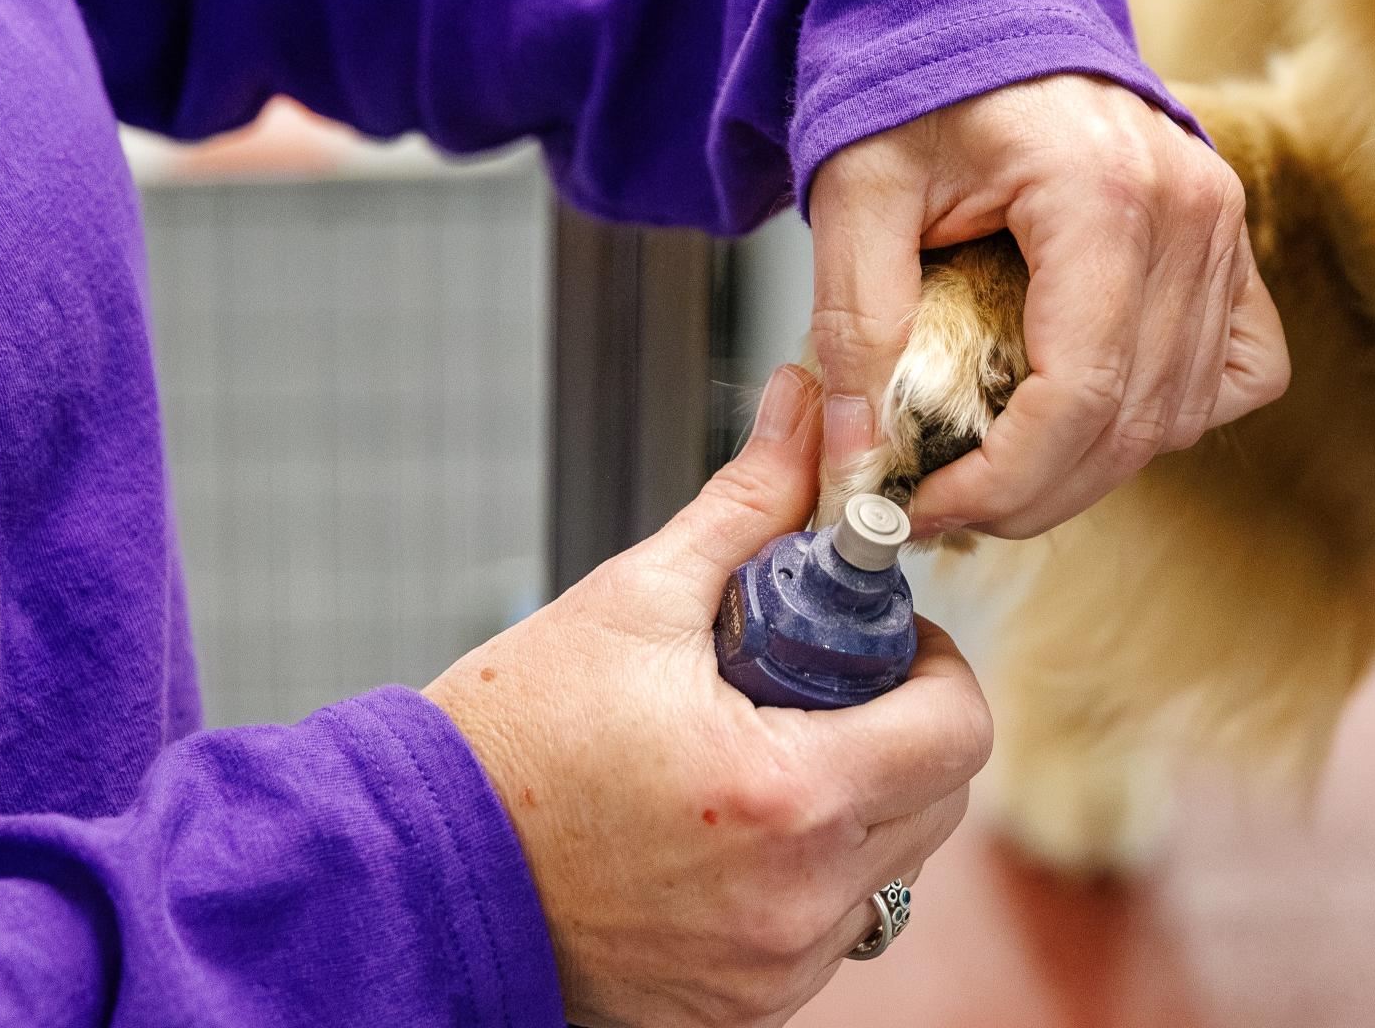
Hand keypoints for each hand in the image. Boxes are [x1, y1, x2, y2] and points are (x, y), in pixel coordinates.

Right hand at [425, 366, 989, 1027]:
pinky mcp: (744, 1011)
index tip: (872, 636)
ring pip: (893, 866)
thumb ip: (748, 501)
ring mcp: (771, 973)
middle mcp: (794, 905)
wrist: (416, 872)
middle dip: (898, 722)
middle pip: (940, 799)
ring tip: (762, 744)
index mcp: (784, 798)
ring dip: (860, 796)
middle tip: (814, 678)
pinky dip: (812, 867)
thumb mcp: (637, 597)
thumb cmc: (514, 739)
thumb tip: (805, 406)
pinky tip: (731, 818)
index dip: (930, 662)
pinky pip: (834, 926)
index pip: (957, 731)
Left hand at [808, 74, 1289, 536]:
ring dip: (1092, 465)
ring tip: (998, 465)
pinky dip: (1172, 412)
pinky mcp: (1226, 238)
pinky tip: (1093, 406)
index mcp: (1098, 189)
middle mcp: (1185, 208)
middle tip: (945, 506)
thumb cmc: (918, 80)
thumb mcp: (856, 191)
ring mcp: (1220, 223)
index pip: (1079, 394)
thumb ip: (856, 326)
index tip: (923, 507)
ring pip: (1183, 412)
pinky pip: (1240, 368)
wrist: (976, 3)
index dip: (1002, 481)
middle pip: (1134, 420)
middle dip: (1034, 490)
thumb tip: (860, 463)